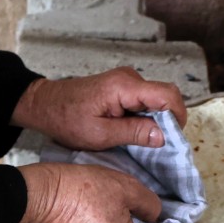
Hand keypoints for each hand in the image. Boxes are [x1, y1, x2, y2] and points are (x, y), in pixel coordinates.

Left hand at [10, 67, 187, 150]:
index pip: (168, 94)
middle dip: (168, 120)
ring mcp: (127, 80)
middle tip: (158, 145)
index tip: (173, 139)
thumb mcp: (100, 134)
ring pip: (156, 99)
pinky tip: (134, 131)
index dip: (177, 117)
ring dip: (156, 119)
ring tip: (143, 140)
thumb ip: (133, 132)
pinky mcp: (123, 86)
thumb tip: (164, 136)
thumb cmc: (66, 119)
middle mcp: (129, 78)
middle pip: (165, 96)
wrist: (45, 104)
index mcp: (124, 86)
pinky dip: (146, 115)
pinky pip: (145, 99)